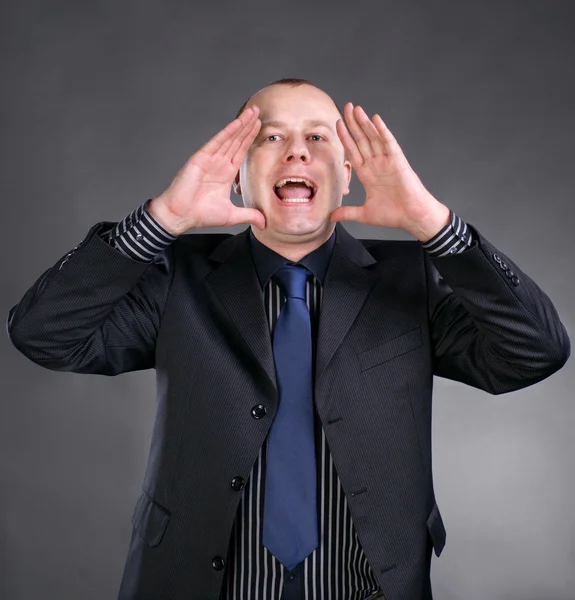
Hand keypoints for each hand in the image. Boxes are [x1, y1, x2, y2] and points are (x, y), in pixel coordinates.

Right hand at [148, 106, 264, 234]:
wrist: (181, 215)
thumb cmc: (201, 215)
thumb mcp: (231, 215)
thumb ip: (248, 215)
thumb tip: (264, 222)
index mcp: (226, 174)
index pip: (241, 152)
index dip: (250, 139)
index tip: (260, 127)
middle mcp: (218, 163)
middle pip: (236, 141)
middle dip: (247, 126)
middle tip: (258, 111)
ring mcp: (210, 159)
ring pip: (229, 138)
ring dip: (240, 124)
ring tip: (251, 111)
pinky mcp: (200, 158)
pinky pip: (216, 143)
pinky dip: (227, 132)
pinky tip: (237, 123)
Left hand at [330, 103, 449, 240]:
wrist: (413, 217)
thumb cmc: (394, 214)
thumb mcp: (364, 214)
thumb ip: (347, 213)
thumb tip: (330, 216)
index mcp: (368, 174)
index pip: (353, 151)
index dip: (346, 138)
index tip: (338, 124)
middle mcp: (376, 164)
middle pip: (362, 140)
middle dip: (353, 124)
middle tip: (346, 107)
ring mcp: (387, 161)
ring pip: (373, 138)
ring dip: (365, 123)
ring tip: (356, 109)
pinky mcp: (398, 161)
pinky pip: (389, 143)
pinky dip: (382, 131)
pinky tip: (375, 119)